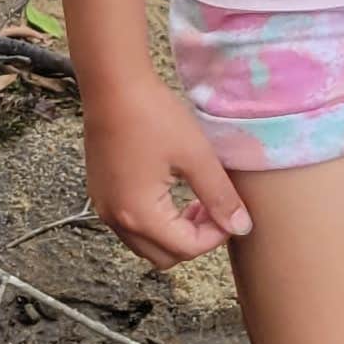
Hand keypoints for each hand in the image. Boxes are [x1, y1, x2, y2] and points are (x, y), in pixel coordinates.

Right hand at [82, 72, 250, 267]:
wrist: (113, 86)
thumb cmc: (152, 115)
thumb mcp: (196, 155)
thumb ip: (220, 196)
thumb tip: (241, 226)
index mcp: (140, 215)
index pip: (186, 249)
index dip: (216, 235)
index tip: (232, 212)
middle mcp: (116, 220)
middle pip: (164, 257)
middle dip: (194, 240)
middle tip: (214, 209)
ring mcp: (104, 208)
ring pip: (146, 245)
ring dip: (174, 233)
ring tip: (196, 200)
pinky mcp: (101, 194)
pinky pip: (131, 226)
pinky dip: (155, 221)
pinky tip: (171, 191)